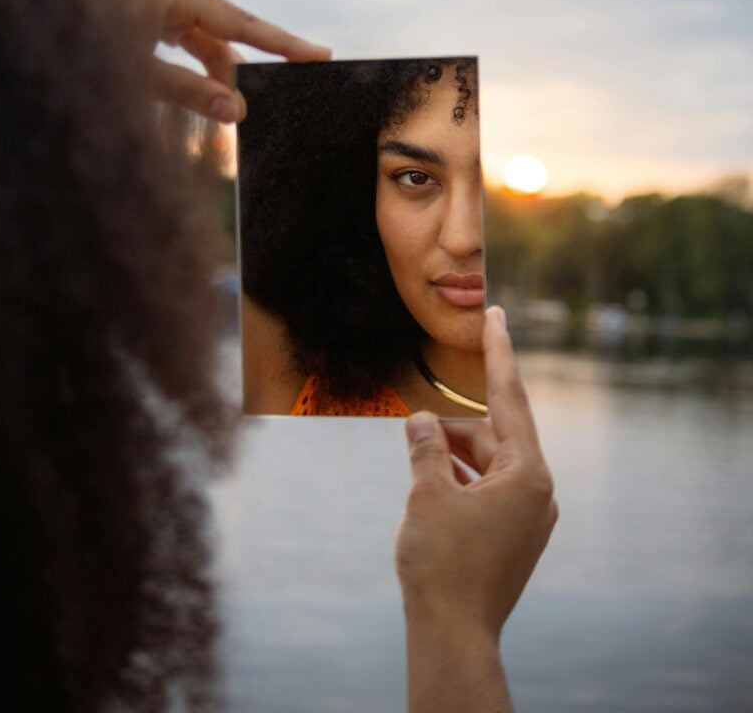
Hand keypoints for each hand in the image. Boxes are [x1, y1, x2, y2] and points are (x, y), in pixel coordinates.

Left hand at [97, 0, 330, 121]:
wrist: (20, 29)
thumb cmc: (75, 47)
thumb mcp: (135, 74)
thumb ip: (189, 92)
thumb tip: (238, 112)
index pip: (240, 21)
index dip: (282, 42)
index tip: (320, 54)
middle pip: (222, 33)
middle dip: (243, 71)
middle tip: (277, 101)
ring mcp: (150, 0)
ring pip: (201, 42)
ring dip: (214, 78)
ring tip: (231, 114)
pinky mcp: (138, 16)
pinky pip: (180, 45)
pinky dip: (191, 72)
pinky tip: (205, 95)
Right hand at [395, 306, 556, 640]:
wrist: (453, 636)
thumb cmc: (442, 563)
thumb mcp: (426, 493)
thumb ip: (426, 447)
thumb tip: (421, 419)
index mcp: (528, 475)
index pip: (510, 399)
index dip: (499, 353)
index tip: (497, 315)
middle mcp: (538, 492)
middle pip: (494, 437)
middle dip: (452, 428)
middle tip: (414, 423)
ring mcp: (529, 517)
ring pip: (489, 465)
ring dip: (453, 457)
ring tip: (416, 458)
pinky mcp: (515, 537)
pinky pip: (489, 491)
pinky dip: (461, 480)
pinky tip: (431, 482)